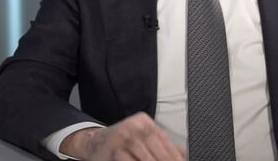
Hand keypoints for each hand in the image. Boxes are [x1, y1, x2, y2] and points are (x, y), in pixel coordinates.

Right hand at [60, 112, 185, 160]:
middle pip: (154, 143)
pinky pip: (126, 159)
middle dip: (165, 159)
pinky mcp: (112, 148)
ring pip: (142, 151)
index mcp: (144, 122)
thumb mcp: (143, 138)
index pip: (163, 138)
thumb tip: (184, 154)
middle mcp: (133, 125)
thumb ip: (162, 145)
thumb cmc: (122, 143)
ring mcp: (121, 135)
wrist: (94, 142)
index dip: (174, 153)